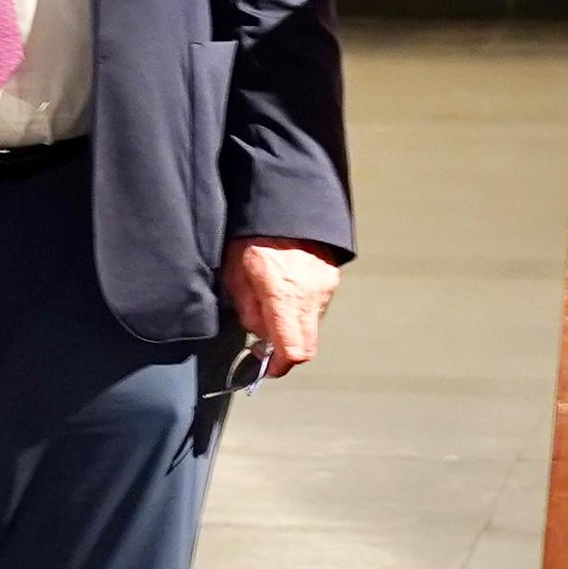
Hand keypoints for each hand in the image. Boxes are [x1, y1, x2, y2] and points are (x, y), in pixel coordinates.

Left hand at [223, 239, 343, 376]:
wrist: (285, 200)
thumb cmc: (254, 231)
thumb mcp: (235, 271)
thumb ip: (247, 309)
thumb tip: (257, 332)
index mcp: (284, 295)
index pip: (292, 351)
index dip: (277, 367)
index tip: (264, 367)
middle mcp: (311, 295)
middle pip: (306, 346)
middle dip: (285, 350)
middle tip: (265, 344)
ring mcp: (326, 287)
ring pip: (311, 326)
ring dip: (292, 326)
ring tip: (271, 304)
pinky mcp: (331, 278)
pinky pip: (317, 306)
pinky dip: (300, 308)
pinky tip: (284, 290)